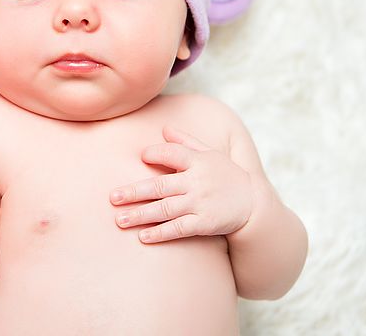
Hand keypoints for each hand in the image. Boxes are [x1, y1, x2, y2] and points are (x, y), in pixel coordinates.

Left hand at [109, 126, 253, 243]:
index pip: (171, 154)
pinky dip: (160, 233)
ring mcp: (199, 204)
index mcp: (197, 161)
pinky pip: (178, 229)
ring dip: (140, 215)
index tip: (141, 157)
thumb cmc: (227, 175)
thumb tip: (164, 129)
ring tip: (120, 220)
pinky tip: (143, 236)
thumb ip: (186, 142)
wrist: (253, 204)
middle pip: (159, 186)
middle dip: (134, 192)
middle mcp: (196, 182)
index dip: (155, 153)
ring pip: (164, 210)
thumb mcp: (210, 154)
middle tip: (112, 198)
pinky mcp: (204, 223)